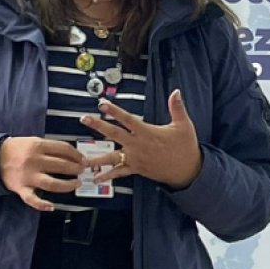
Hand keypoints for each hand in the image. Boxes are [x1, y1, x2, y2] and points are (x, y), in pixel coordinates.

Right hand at [0, 137, 83, 211]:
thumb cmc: (17, 149)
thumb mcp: (33, 141)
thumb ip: (49, 147)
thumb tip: (71, 154)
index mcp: (38, 146)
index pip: (63, 149)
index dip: (76, 154)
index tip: (82, 159)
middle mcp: (34, 161)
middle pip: (61, 165)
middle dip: (75, 168)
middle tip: (81, 171)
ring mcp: (28, 176)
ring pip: (52, 183)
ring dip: (67, 185)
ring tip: (76, 184)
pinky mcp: (21, 188)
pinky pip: (32, 199)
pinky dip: (42, 204)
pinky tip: (52, 206)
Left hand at [80, 89, 202, 188]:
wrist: (188, 170)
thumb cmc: (186, 146)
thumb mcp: (183, 125)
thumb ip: (176, 107)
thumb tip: (176, 91)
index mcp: (147, 132)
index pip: (127, 119)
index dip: (114, 111)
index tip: (102, 104)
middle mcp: (138, 145)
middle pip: (114, 134)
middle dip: (98, 126)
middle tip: (84, 119)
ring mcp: (135, 159)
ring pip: (112, 157)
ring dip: (97, 158)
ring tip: (82, 159)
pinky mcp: (137, 169)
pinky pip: (120, 172)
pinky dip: (108, 175)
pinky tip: (95, 177)